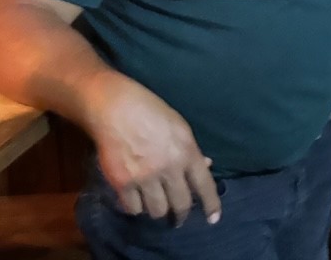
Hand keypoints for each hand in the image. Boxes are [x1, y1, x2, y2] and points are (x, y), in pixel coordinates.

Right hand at [86, 75, 220, 225]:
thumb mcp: (180, 127)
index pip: (204, 185)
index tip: (213, 219)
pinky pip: (133, 208)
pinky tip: (136, 200)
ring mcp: (145, 178)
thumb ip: (191, 150)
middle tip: (177, 218)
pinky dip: (136, 207)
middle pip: (180, 204)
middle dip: (180, 215)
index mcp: (187, 152)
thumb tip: (205, 166)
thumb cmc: (152, 112)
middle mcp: (169, 168)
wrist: (117, 109)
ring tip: (155, 206)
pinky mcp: (122, 183)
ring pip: (157, 211)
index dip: (211, 204)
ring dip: (158, 211)